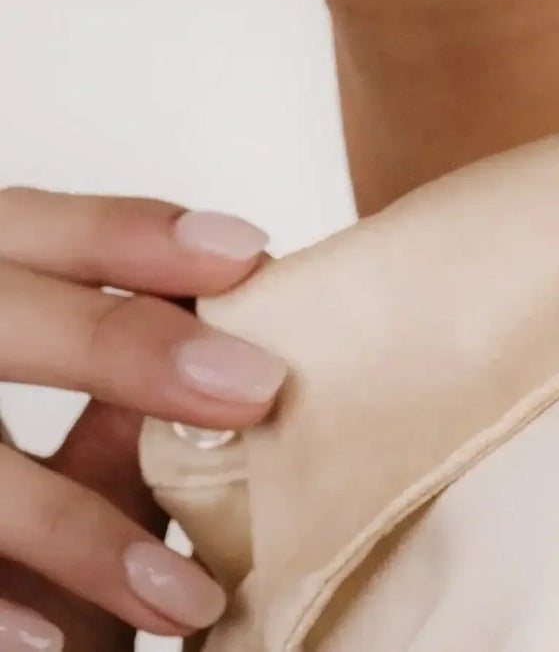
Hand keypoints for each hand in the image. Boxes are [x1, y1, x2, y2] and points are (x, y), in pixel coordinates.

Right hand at [0, 186, 290, 650]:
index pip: (28, 228)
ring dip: (75, 530)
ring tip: (184, 596)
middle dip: (120, 344)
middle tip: (254, 387)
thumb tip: (233, 338)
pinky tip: (50, 642)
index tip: (246, 254)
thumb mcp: (68, 453)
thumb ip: (115, 395)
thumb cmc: (16, 531)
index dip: (128, 235)